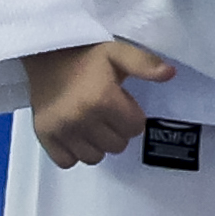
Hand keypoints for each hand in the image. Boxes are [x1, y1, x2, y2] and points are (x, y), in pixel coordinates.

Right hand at [24, 37, 174, 168]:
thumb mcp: (119, 53)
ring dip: (98, 145)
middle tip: (108, 114)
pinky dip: (74, 153)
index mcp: (102, 98)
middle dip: (118, 131)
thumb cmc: (87, 57)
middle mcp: (81, 118)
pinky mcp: (44, 137)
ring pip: (94, 158)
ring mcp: (60, 130)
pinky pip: (67, 162)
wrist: (46, 57)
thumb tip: (170, 74)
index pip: (135, 128)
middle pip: (117, 145)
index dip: (133, 117)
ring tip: (93, 125)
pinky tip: (76, 135)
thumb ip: (145, 64)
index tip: (123, 105)